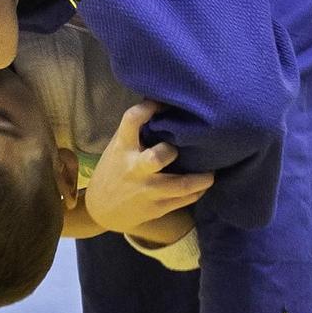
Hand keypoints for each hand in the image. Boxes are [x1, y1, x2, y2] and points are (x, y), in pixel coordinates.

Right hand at [84, 100, 211, 236]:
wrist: (101, 210)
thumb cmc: (113, 170)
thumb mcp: (117, 148)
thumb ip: (135, 131)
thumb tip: (161, 103)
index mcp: (122, 148)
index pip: (132, 120)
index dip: (148, 106)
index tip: (162, 103)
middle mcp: (135, 169)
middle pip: (157, 157)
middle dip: (172, 151)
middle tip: (182, 148)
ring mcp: (148, 191)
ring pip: (181, 185)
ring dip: (201, 178)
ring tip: (210, 172)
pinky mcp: (157, 208)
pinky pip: (184, 200)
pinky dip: (197, 191)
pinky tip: (202, 185)